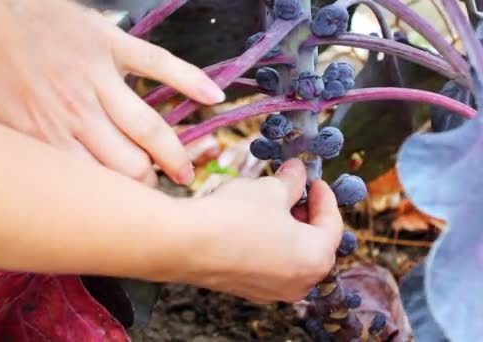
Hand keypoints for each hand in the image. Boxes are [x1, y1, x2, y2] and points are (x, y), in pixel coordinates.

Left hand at [0, 0, 224, 185]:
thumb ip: (24, 157)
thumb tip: (47, 184)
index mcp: (46, 141)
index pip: (99, 189)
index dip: (121, 206)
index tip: (130, 212)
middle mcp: (78, 118)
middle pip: (131, 168)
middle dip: (149, 188)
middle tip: (158, 194)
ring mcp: (99, 80)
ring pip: (150, 129)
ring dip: (175, 155)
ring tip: (188, 173)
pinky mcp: (111, 45)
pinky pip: (160, 65)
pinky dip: (191, 82)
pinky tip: (213, 98)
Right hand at [178, 159, 343, 303]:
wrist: (185, 244)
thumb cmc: (235, 217)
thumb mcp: (269, 190)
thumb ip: (291, 182)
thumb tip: (297, 172)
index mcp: (316, 258)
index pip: (332, 225)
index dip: (326, 197)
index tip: (316, 181)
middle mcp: (299, 282)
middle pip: (313, 243)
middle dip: (305, 214)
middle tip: (296, 191)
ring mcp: (271, 290)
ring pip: (289, 256)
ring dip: (286, 229)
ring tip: (271, 204)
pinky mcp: (246, 289)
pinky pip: (267, 265)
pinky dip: (267, 244)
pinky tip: (251, 224)